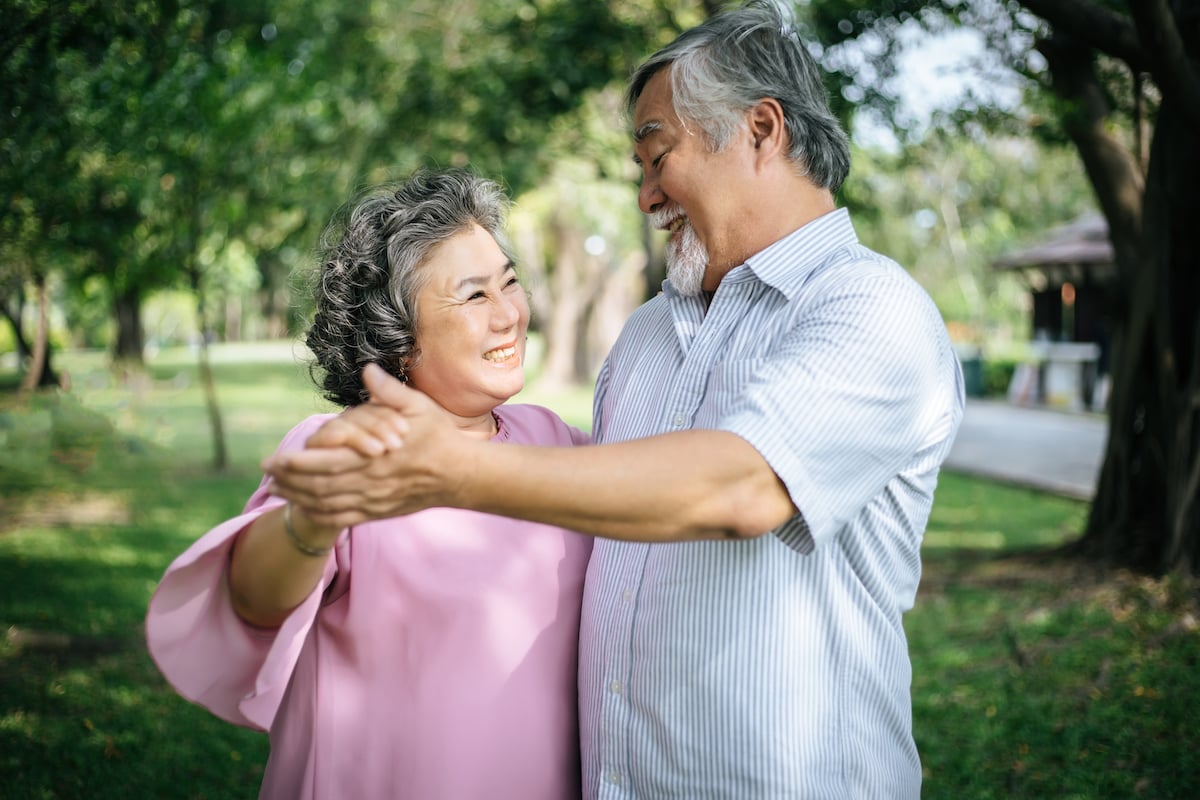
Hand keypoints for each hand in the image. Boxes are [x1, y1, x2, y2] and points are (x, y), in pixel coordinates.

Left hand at [262, 364, 469, 526]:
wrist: (460, 474)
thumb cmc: (439, 436)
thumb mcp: (418, 407)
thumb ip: (389, 391)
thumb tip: (368, 370)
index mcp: (375, 455)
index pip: (325, 462)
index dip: (296, 463)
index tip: (274, 458)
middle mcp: (370, 481)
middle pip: (319, 485)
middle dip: (288, 480)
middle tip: (266, 473)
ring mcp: (374, 500)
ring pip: (327, 503)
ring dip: (299, 498)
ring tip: (278, 491)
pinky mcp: (380, 511)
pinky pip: (344, 517)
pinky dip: (320, 514)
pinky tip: (306, 508)